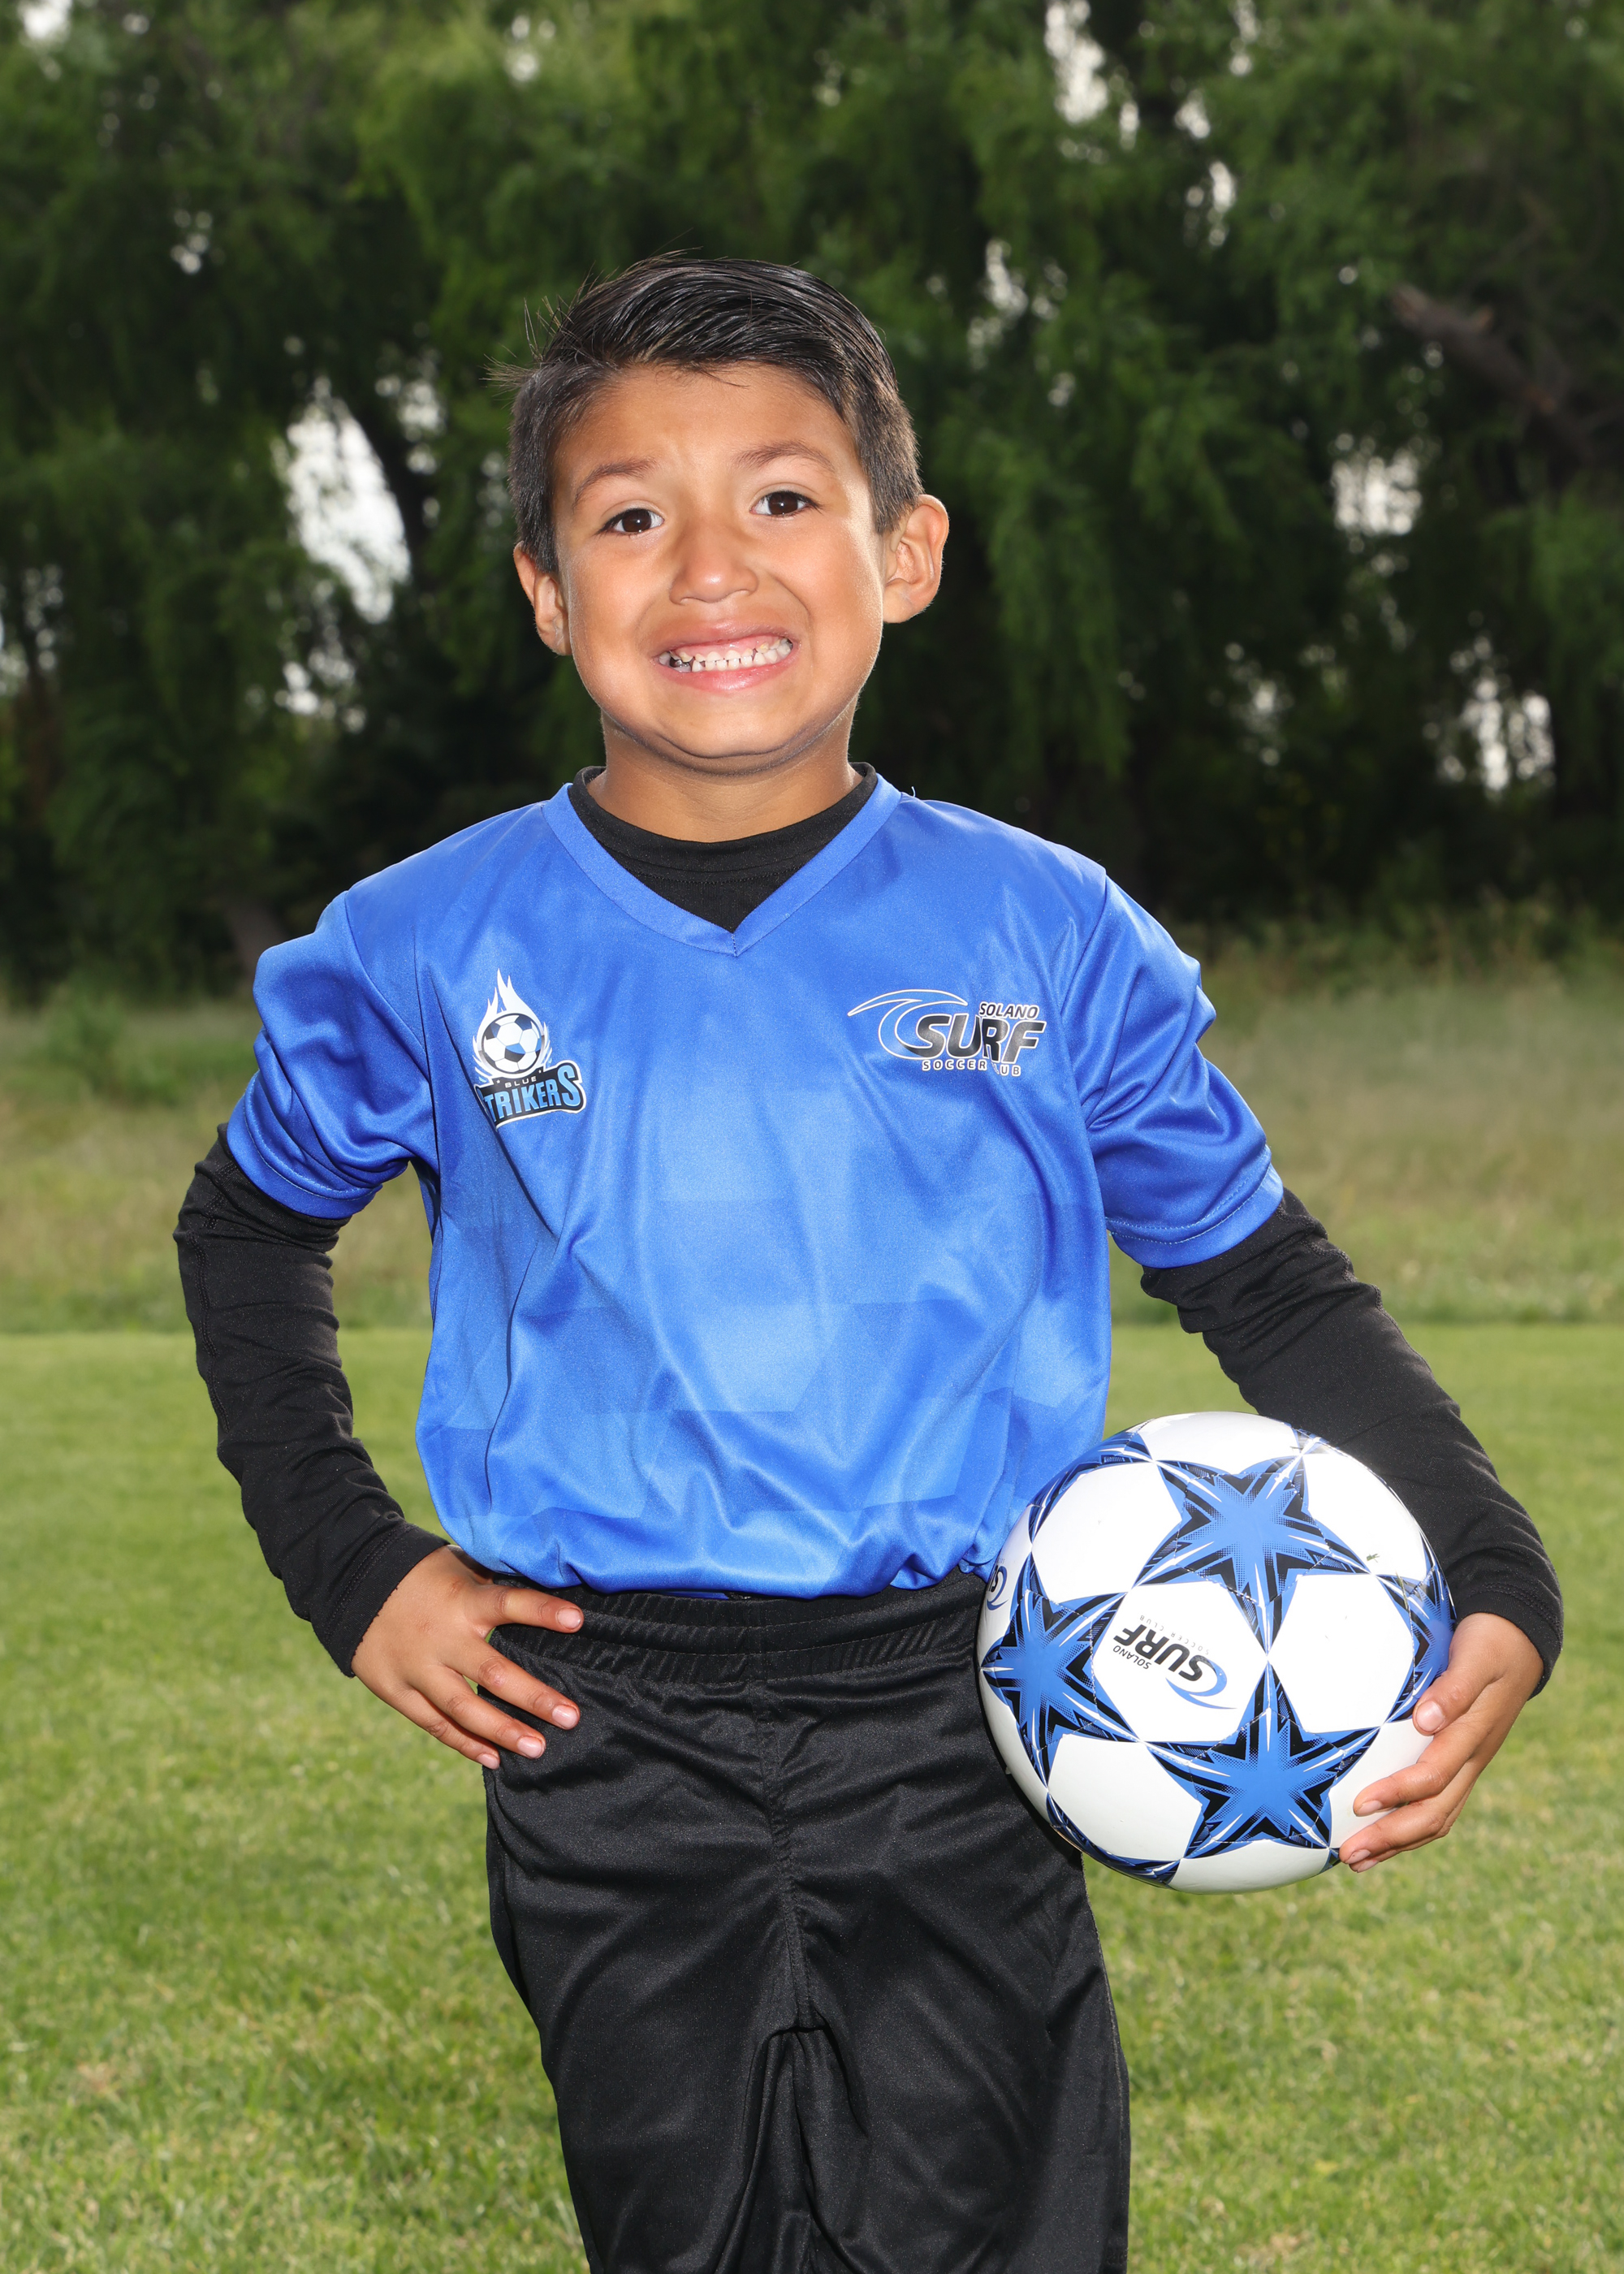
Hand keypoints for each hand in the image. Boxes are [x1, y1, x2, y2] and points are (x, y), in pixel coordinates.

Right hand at [351, 1544, 582, 1768]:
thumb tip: (546, 1587)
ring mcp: (417, 1668)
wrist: (350, 1582)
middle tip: (570, 1717)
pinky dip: (464, 1743)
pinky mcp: (396, 1690)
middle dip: (534, 1697)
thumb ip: (494, 1585)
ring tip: (538, 1748)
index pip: (509, 1603)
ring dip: (502, 1731)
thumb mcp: (459, 1566)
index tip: (579, 1621)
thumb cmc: (421, 1573)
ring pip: (464, 1708)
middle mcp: (442, 1637)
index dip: (544, 1612)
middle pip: (492, 1672)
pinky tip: (494, 1759)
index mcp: (462, 1600)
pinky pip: (435, 1724)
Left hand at [1339, 1610, 1543, 1873]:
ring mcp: (1469, 1767)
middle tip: (1349, 1854)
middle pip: (1434, 1812)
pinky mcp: (1462, 1765)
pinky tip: (1381, 1838)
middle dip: (1391, 1837)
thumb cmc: (1489, 1645)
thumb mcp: (1476, 1658)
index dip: (1397, 1793)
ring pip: (1437, 1817)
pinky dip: (1409, 1828)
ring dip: (1398, 1843)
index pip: (1433, 1776)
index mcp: (1472, 1736)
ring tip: (1356, 1860)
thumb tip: (1425, 1721)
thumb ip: (1454, 1689)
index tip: (1359, 1803)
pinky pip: (1438, 1807)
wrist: (1519, 1643)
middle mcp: (1471, 1759)